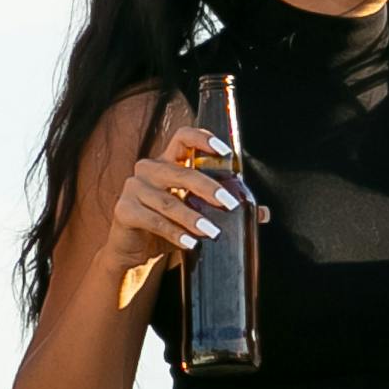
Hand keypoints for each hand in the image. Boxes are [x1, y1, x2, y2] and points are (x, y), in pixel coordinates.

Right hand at [97, 107, 243, 284]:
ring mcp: (133, 188)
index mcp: (167, 162)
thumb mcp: (196, 214)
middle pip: (180, 171)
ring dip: (192, 217)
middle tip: (229, 205)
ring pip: (167, 201)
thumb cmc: (167, 226)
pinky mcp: (123, 210)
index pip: (183, 137)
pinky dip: (174, 233)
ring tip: (211, 231)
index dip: (203, 139)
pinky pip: (153, 220)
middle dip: (207, 188)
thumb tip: (264, 214)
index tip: (225, 153)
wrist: (134, 252)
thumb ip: (223, 209)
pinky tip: (189, 242)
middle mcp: (148, 169)